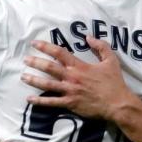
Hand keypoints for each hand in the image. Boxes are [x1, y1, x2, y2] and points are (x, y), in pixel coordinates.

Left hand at [22, 37, 137, 120]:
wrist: (117, 104)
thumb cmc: (114, 82)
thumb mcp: (111, 60)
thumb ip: (100, 46)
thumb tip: (88, 37)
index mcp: (80, 66)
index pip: (59, 53)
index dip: (46, 47)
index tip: (35, 44)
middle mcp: (72, 77)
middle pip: (49, 68)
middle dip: (35, 62)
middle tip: (25, 59)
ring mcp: (69, 91)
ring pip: (47, 84)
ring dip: (34, 80)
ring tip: (23, 77)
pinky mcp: (70, 104)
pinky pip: (52, 102)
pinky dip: (40, 101)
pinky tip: (29, 99)